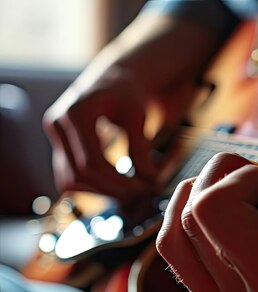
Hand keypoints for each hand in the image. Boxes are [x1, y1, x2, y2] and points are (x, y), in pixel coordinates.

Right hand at [43, 13, 223, 202]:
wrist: (116, 80)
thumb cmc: (130, 93)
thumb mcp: (139, 115)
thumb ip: (141, 147)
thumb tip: (150, 181)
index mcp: (76, 113)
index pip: (90, 162)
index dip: (117, 182)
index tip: (144, 188)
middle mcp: (58, 125)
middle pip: (78, 174)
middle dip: (112, 190)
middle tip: (142, 194)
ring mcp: (55, 136)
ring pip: (68, 180)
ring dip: (100, 192)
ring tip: (132, 191)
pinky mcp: (59, 146)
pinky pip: (69, 176)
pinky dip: (92, 186)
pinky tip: (118, 185)